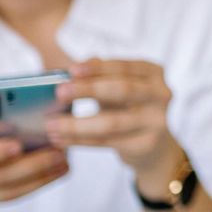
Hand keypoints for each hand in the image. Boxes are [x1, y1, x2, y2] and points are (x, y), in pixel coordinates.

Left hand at [47, 59, 180, 186]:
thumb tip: (73, 70)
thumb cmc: (129, 107)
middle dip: (88, 90)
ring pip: (112, 122)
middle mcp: (161, 94)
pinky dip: (80, 140)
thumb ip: (101, 75)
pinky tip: (60, 139)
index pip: (125, 67)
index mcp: (154, 73)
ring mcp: (156, 121)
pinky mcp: (145, 144)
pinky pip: (106, 142)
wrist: (153, 144)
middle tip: (59, 92)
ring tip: (51, 125)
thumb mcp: (119, 87)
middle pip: (122, 90)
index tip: (71, 70)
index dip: (98, 68)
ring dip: (76, 124)